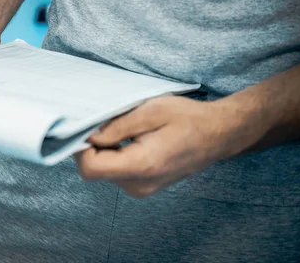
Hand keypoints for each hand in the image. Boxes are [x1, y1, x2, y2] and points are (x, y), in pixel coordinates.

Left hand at [75, 95, 259, 197]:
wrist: (218, 135)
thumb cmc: (187, 119)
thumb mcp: (149, 111)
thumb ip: (116, 126)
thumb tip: (88, 135)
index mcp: (141, 166)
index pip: (90, 168)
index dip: (81, 147)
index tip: (89, 126)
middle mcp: (139, 185)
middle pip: (94, 170)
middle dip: (93, 146)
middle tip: (108, 122)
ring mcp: (141, 189)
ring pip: (104, 171)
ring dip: (105, 150)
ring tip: (126, 130)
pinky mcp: (143, 187)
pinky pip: (116, 172)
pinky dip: (114, 155)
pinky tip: (130, 139)